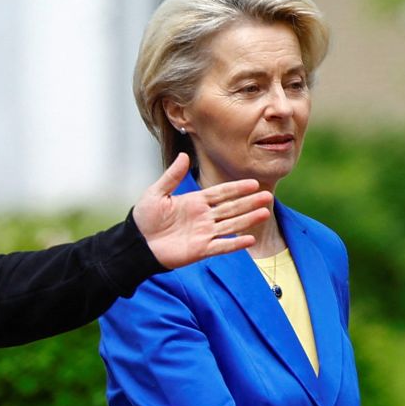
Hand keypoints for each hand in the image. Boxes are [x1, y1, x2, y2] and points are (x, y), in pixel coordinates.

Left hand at [132, 153, 272, 268]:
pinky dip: (235, 243)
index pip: (221, 193)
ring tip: (265, 213)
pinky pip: (221, 246)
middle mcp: (203, 217)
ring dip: (248, 220)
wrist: (137, 243)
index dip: (237, 188)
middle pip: (231, 208)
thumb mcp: (156, 193)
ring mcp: (204, 234)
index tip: (253, 183)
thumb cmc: (144, 218)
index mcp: (195, 202)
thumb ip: (172, 176)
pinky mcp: (200, 250)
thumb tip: (184, 156)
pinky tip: (250, 239)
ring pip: (231, 225)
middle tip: (267, 196)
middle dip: (249, 202)